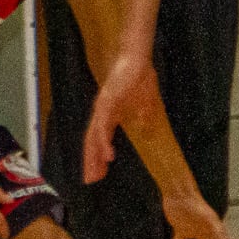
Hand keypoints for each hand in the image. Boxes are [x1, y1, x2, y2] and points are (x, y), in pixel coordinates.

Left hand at [83, 52, 157, 183]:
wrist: (138, 57)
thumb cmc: (141, 76)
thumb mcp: (147, 103)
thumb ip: (145, 117)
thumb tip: (147, 131)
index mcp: (110, 113)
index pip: (100, 139)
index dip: (99, 156)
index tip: (100, 173)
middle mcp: (102, 112)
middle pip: (92, 141)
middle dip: (91, 162)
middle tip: (91, 181)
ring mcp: (103, 107)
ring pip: (94, 137)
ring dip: (94, 157)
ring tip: (95, 174)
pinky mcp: (107, 102)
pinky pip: (103, 127)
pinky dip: (104, 142)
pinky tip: (108, 155)